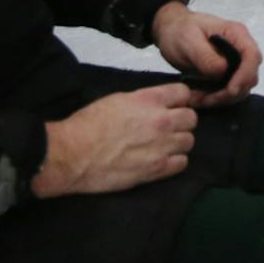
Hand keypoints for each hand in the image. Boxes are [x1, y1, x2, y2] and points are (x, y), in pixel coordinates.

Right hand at [31, 84, 196, 197]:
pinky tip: (162, 160)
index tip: (174, 105)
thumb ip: (144, 100)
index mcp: (150, 100)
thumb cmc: (89, 124)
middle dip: (182, 121)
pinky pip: (182, 163)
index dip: (179, 99)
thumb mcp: (118, 99)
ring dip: (179, 142)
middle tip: (168, 127)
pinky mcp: (156, 169)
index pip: (184, 93)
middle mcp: (162, 121)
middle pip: (191, 118)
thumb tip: (156, 104)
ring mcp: (162, 146)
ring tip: (164, 145)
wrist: (72, 154)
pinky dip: (175, 162)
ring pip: (189, 141)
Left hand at [150, 0, 262, 107]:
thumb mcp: (188, 39)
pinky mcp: (226, 75)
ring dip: (222, 98)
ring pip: (241, 88)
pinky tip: (198, 98)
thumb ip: (206, 55)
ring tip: (198, 100)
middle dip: (232, 91)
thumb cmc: (180, 30)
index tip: (230, 90)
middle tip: (207, 99)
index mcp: (236, 34)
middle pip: (250, 75)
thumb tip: (223, 71)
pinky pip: (228, 92)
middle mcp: (240, 49)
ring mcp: (235, 63)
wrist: (171, 31)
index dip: (245, 75)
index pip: (252, 56)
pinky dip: (216, 99)